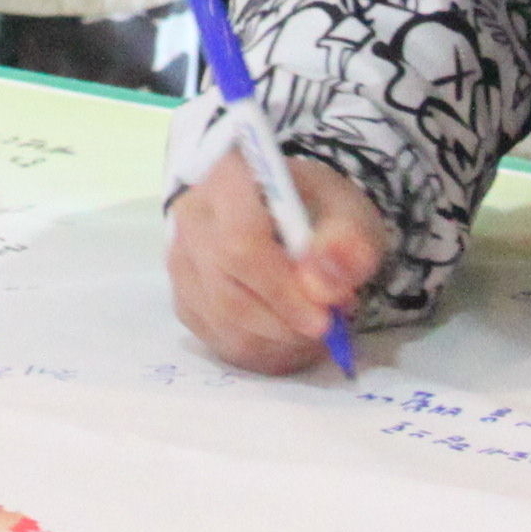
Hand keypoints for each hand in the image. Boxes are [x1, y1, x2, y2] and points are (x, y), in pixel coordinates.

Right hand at [166, 147, 389, 374]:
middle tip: (331, 328)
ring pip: (222, 324)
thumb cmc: (320, 209)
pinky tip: (292, 338)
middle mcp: (191, 217)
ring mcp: (181, 261)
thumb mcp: (350, 214)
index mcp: (227, 179)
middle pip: (227, 292)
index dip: (282, 292)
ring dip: (278, 343)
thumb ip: (346, 245)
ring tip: (316, 329)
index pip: (240, 245)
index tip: (324, 319)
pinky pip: (218, 341)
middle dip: (285, 325)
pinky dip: (263, 352)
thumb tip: (323, 289)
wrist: (294, 214)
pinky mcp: (184, 298)